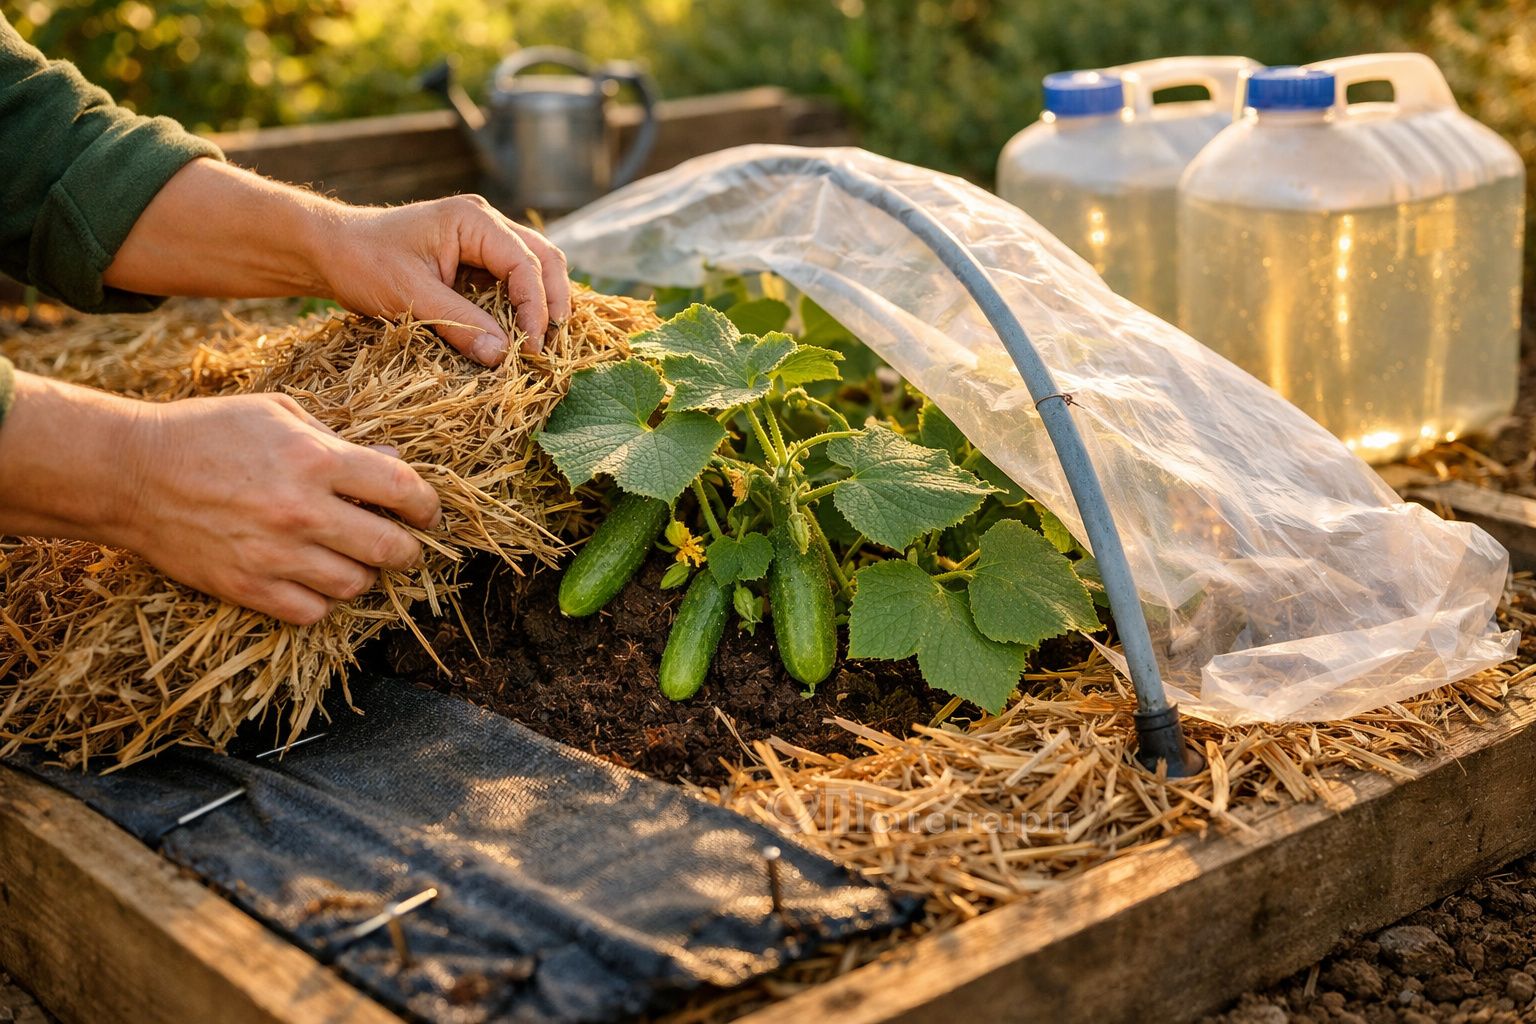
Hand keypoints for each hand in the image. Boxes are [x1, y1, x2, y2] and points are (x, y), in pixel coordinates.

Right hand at [0, 374, 441, 624]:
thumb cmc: (206, 432)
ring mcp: (275, 555)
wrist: (129, 473)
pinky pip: (313, 612)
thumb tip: (394, 462)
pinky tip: (315, 580)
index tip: (426, 512)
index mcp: (315, 459)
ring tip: (352, 559)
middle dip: (407, 549)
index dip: (426, 505)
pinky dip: (323, 601)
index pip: (403, 490)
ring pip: (357, 585)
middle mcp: (302, 511)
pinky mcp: (247, 587)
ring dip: (364, 574)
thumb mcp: (277, 413)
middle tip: (402, 544)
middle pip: (391, 549)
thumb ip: (339, 440)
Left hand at [317, 195, 573, 366]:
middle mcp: (486, 223)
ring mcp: (484, 239)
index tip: (531, 348)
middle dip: (553, 302)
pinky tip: (521, 334)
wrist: (332, 250)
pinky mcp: (477, 259)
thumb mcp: (409, 295)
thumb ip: (458, 323)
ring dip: (542, 304)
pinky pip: (513, 280)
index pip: (525, 264)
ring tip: (542, 343)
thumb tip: (502, 356)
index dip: (535, 308)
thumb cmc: (363, 262)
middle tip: (551, 346)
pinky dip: (522, 306)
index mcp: (474, 219)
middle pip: (544, 259)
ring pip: (536, 268)